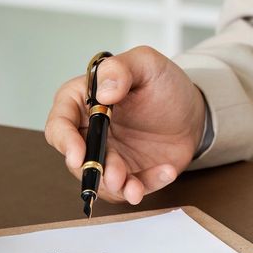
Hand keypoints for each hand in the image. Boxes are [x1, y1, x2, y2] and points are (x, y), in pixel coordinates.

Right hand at [45, 46, 205, 204]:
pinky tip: (165, 171)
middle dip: (94, 171)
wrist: (193, 112)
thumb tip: (104, 93)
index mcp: (82, 102)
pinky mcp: (126, 175)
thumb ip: (120, 69)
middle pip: (76, 160)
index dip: (65, 141)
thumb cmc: (165, 85)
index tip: (78, 155)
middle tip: (114, 176)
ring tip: (136, 187)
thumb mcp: (146, 64)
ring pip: (100, 181)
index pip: (59, 124)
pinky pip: (128, 188)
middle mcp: (89, 133)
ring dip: (116, 186)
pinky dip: (144, 186)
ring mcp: (107, 157)